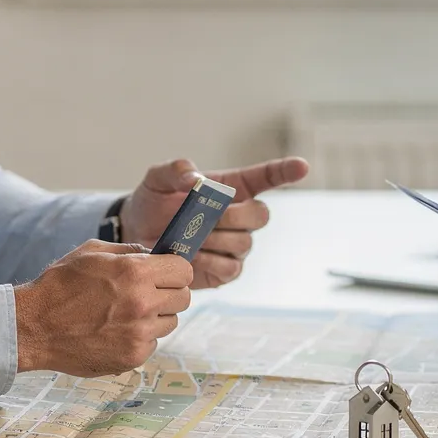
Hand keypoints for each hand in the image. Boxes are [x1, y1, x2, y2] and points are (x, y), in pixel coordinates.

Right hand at [13, 241, 194, 375]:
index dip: (176, 271)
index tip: (166, 273)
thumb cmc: (60, 285)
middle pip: (183, 298)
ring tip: (125, 313)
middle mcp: (143, 303)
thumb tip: (156, 254)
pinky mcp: (133, 357)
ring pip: (170, 322)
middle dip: (169, 293)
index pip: (185, 271)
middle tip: (148, 293)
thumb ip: (129, 250)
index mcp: (136, 272)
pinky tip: (115, 331)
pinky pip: (152, 343)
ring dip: (155, 317)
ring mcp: (139, 333)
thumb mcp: (92, 252)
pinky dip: (140, 338)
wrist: (34, 327)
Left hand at [118, 156, 310, 287]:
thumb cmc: (153, 201)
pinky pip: (231, 268)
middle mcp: (239, 217)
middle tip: (202, 217)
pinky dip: (210, 261)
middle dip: (233, 215)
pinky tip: (191, 256)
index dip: (286, 171)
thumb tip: (197, 180)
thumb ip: (176, 170)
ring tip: (187, 237)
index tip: (302, 166)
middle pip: (260, 215)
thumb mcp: (158, 178)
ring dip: (215, 239)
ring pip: (243, 243)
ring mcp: (234, 245)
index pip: (267, 177)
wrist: (135, 234)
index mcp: (231, 188)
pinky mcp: (224, 272)